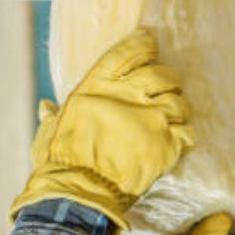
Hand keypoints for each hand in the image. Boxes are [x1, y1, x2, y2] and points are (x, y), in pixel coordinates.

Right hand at [10, 29, 194, 228]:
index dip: (143, 44)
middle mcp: (128, 96)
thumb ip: (53, 116)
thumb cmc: (60, 162)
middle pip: (161, 74)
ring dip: (177, 108)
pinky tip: (177, 140)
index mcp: (97, 87)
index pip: (128, 52)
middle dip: (167, 78)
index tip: (150, 41)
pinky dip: (184, 134)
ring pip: (179, 101)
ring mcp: (151, 119)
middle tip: (166, 87)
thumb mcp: (49, 131)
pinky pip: (188, 131)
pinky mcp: (167, 144)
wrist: (79, 192)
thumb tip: (46, 107)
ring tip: (172, 118)